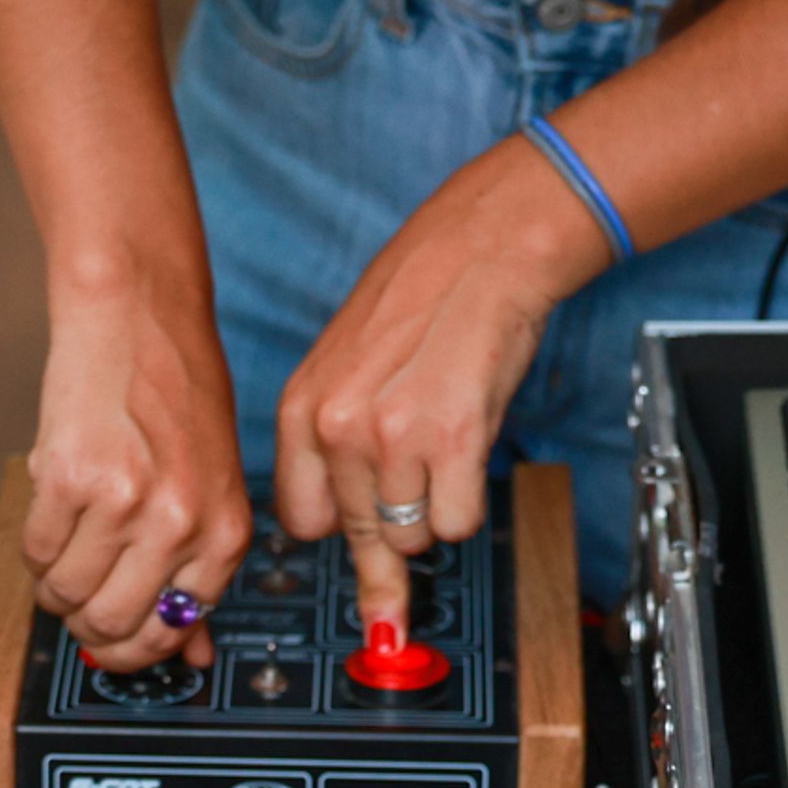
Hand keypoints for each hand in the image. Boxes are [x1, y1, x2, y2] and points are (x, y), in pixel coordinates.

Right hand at [25, 273, 251, 672]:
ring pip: (66, 596)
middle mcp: (180, 525)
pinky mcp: (69, 479)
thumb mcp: (212, 490)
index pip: (171, 634)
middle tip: (78, 599)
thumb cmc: (176, 396)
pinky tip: (53, 513)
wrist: (137, 316)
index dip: (133, 647)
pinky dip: (36, 546)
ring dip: (54, 585)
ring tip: (65, 547)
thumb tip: (193, 652)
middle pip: (110, 626)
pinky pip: (36, 551)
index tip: (113, 639)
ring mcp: (124, 504)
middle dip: (85, 624)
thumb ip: (200, 573)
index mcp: (224, 534)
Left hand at [276, 135, 607, 638]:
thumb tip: (348, 538)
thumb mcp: (347, 372)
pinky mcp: (452, 440)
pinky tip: (469, 449)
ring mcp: (392, 437)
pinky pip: (456, 524)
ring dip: (436, 507)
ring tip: (447, 443)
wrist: (485, 249)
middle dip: (397, 520)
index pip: (304, 521)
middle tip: (425, 475)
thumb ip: (335, 446)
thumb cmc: (423, 305)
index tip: (368, 518)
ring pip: (412, 537)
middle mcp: (337, 426)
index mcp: (302, 409)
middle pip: (362, 535)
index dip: (343, 523)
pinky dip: (469, 502)